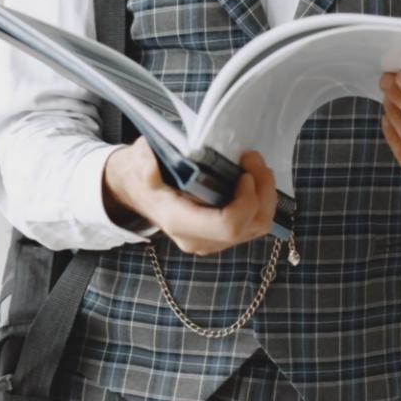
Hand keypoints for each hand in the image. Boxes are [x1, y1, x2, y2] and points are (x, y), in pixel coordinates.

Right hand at [102, 138, 277, 255]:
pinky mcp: (219, 236)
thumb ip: (144, 162)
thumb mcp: (137, 161)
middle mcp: (197, 238)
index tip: (244, 172)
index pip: (227, 226)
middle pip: (250, 227)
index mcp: (179, 221)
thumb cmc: (139, 173)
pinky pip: (251, 224)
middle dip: (262, 192)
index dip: (246, 201)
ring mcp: (210, 241)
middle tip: (253, 159)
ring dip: (265, 195)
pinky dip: (259, 201)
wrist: (135, 190)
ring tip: (255, 166)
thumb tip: (151, 164)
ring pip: (256, 227)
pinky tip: (251, 178)